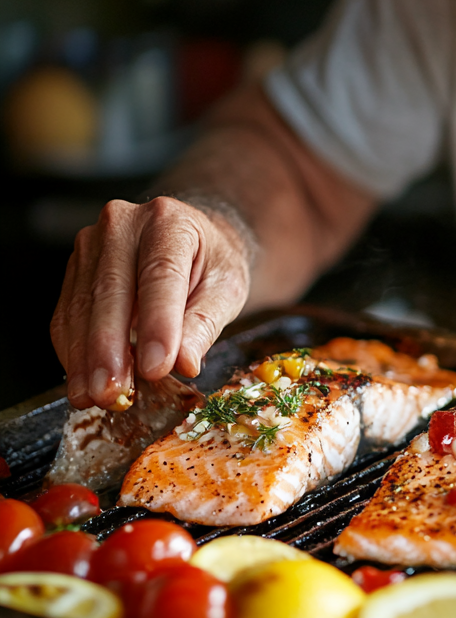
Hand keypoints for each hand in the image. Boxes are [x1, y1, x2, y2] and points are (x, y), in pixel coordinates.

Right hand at [51, 197, 251, 409]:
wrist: (193, 240)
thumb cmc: (212, 264)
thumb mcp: (226, 288)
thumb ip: (206, 323)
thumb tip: (184, 363)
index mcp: (169, 220)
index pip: (160, 275)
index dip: (157, 325)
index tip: (156, 368)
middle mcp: (122, 224)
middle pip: (110, 291)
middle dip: (109, 350)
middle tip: (113, 393)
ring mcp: (91, 245)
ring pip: (82, 307)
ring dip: (85, 358)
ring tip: (96, 397)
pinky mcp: (74, 269)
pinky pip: (67, 315)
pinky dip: (73, 352)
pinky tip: (83, 381)